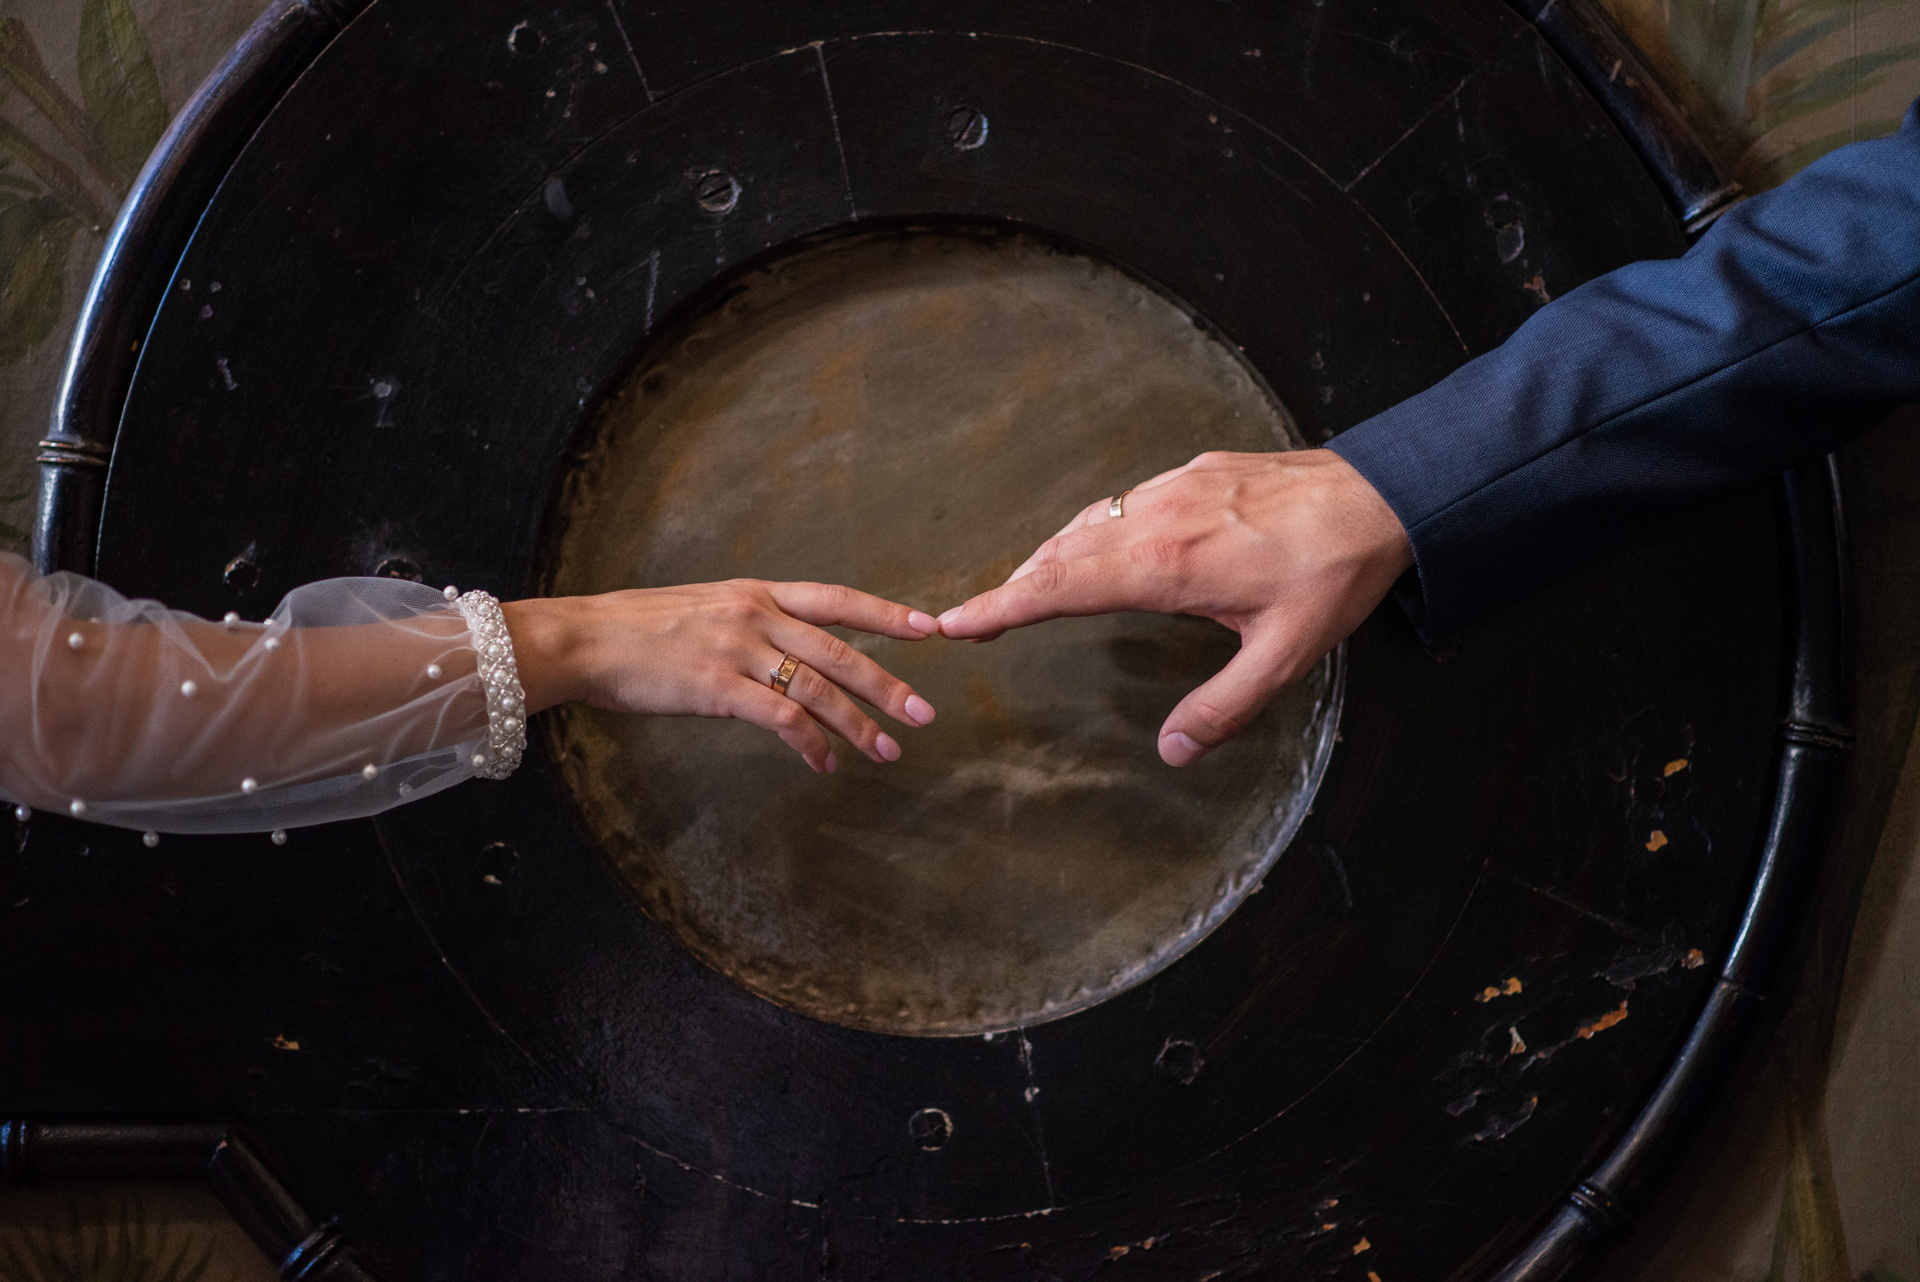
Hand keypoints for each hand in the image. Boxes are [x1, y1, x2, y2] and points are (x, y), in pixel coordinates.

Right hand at [504, 581, 939, 772]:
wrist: (583, 639)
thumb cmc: (635, 630)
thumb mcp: (703, 608)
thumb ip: (747, 625)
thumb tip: (780, 652)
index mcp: (756, 592)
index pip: (836, 600)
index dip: (886, 614)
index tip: (929, 629)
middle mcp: (755, 615)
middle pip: (839, 652)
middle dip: (889, 685)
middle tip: (924, 713)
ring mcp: (738, 650)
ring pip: (819, 690)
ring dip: (859, 726)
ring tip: (888, 752)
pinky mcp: (718, 687)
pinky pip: (782, 720)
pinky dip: (811, 745)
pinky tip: (824, 764)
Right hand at [937, 449, 1411, 765]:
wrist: (1381, 494)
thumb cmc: (1334, 573)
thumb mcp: (1284, 656)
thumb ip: (1224, 707)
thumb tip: (1172, 752)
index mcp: (1167, 566)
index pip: (1060, 587)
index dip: (1001, 607)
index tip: (956, 623)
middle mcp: (1156, 519)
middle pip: (1059, 553)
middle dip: (1012, 587)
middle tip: (975, 617)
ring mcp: (1173, 489)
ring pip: (1086, 523)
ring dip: (1048, 557)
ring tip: (1025, 588)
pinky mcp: (1193, 472)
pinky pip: (1120, 502)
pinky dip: (1089, 530)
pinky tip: (1097, 545)